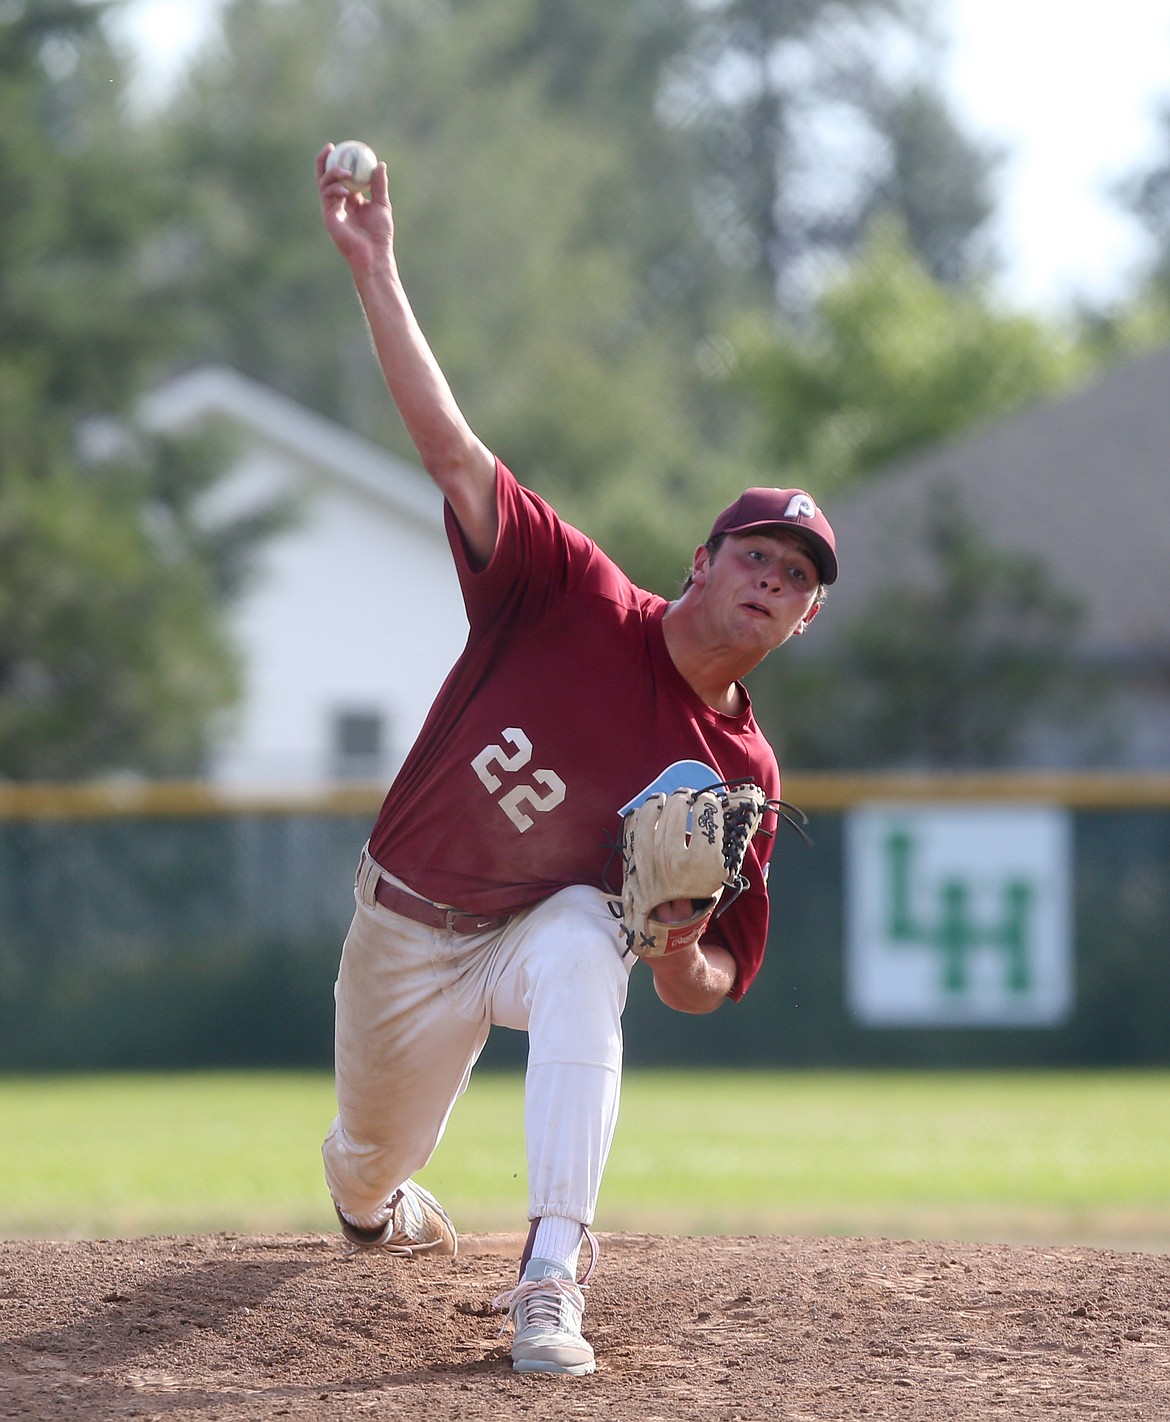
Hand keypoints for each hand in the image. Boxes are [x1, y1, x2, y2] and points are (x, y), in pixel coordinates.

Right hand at [316, 144, 392, 272]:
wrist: (374, 253)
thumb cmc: (380, 233)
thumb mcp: (382, 204)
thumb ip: (379, 185)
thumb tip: (380, 164)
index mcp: (352, 199)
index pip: (342, 176)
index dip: (340, 161)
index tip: (345, 147)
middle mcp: (339, 202)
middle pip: (326, 176)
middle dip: (324, 161)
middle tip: (330, 147)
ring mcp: (332, 208)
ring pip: (324, 183)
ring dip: (332, 174)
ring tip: (345, 172)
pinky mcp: (329, 216)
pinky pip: (327, 196)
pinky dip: (334, 189)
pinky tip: (345, 190)